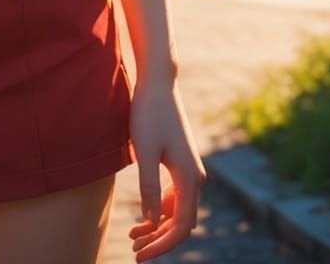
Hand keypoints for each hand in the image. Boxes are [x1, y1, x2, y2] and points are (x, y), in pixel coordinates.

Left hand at [125, 75, 206, 258]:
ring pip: (178, 211)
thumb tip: (151, 221)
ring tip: (133, 236)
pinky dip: (160, 210)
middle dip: (159, 240)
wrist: (158, 84)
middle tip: (134, 251)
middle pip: (181, 222)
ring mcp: (190, 171)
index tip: (140, 256)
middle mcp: (196, 178)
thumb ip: (148, 188)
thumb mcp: (144, 152)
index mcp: (190, 178)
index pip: (181, 226)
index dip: (162, 245)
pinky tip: (144, 216)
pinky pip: (175, 197)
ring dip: (158, 226)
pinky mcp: (182, 164)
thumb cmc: (149, 114)